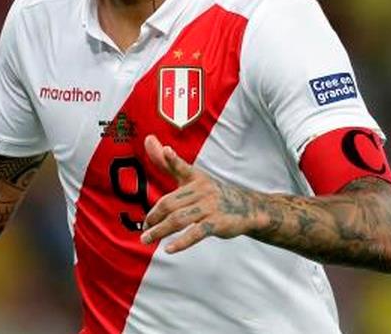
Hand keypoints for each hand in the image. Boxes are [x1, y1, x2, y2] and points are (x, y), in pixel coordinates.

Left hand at [140, 134, 261, 252]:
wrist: (247, 208)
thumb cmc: (211, 193)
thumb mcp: (193, 177)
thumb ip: (169, 164)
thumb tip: (149, 140)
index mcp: (195, 178)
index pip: (182, 168)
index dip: (173, 159)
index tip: (167, 150)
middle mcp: (202, 190)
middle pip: (170, 203)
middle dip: (154, 217)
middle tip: (143, 228)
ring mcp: (210, 207)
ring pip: (179, 219)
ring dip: (160, 231)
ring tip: (147, 239)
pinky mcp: (217, 223)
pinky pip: (195, 233)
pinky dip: (181, 242)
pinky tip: (169, 249)